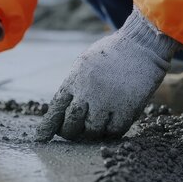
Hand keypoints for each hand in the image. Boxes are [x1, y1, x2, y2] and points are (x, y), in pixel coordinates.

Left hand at [35, 7, 179, 141]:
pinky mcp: (127, 108)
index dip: (48, 125)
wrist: (141, 44)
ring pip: (92, 131)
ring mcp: (108, 101)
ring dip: (91, 134)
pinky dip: (111, 132)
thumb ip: (74, 85)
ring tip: (92, 129)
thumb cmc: (111, 52)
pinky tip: (111, 126)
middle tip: (72, 133)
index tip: (41, 137)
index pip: (56, 109)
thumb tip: (63, 110)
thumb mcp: (84, 63)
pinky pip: (114, 131)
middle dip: (69, 132)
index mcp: (75, 80)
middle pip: (71, 124)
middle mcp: (88, 92)